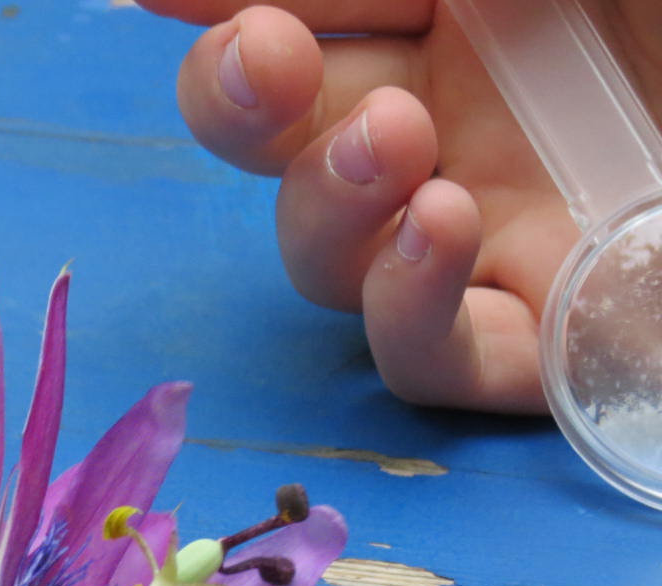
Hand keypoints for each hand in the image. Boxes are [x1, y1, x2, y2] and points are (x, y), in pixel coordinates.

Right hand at [136, 1, 661, 413]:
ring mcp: (490, 242)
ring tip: (394, 143)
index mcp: (465, 20)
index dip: (226, 17)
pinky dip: (402, 310)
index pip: (306, 25)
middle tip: (262, 64)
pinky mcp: (547, 340)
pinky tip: (434, 228)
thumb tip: (236, 3)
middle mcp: (454, 132)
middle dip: (237, 107)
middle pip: (278, 146)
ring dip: (322, 204)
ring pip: (326, 261)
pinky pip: (427, 361)